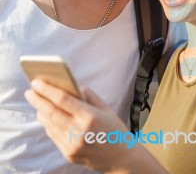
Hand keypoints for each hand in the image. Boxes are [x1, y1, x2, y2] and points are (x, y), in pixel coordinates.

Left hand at [25, 81, 140, 172]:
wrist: (121, 157)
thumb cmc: (114, 128)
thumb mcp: (105, 107)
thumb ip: (87, 95)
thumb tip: (69, 86)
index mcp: (89, 116)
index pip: (62, 100)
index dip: (47, 90)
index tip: (37, 82)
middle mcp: (79, 132)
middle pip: (51, 112)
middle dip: (38, 100)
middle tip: (29, 91)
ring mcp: (72, 145)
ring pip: (49, 125)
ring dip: (41, 111)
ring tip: (36, 101)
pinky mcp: (69, 154)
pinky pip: (53, 136)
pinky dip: (48, 124)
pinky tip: (47, 116)